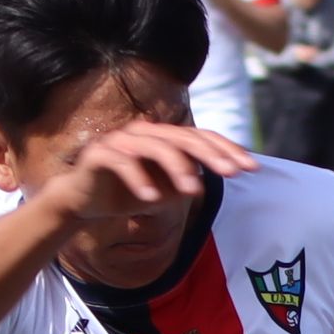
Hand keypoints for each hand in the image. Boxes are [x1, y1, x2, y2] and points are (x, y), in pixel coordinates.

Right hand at [38, 118, 254, 227]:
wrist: (83, 201)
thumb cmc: (128, 193)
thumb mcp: (165, 190)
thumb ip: (188, 181)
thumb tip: (218, 176)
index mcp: (163, 138)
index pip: (200, 138)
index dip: (227, 150)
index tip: (250, 168)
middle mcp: (145, 132)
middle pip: (184, 137)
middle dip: (211, 155)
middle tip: (231, 173)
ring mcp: (121, 140)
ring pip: (156, 146)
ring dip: (177, 169)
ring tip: (192, 192)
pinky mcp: (100, 153)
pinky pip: (122, 162)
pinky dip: (138, 179)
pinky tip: (151, 198)